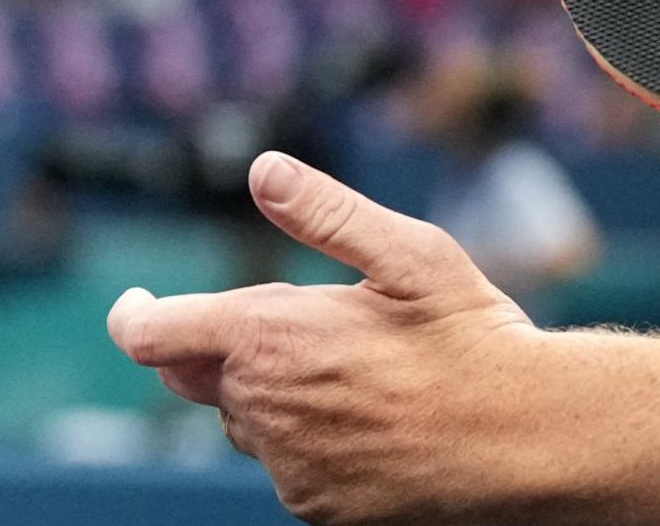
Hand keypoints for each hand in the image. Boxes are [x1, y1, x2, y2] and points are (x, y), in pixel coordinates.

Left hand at [108, 152, 556, 523]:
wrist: (526, 440)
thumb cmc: (473, 337)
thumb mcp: (412, 254)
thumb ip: (326, 212)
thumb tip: (262, 167)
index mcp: (269, 336)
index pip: (151, 333)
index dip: (134, 315)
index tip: (134, 304)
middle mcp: (261, 408)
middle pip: (195, 377)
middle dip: (222, 347)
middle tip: (294, 324)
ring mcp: (284, 465)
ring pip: (246, 422)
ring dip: (271, 394)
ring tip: (358, 374)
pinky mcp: (313, 505)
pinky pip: (286, 465)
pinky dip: (309, 439)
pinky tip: (373, 419)